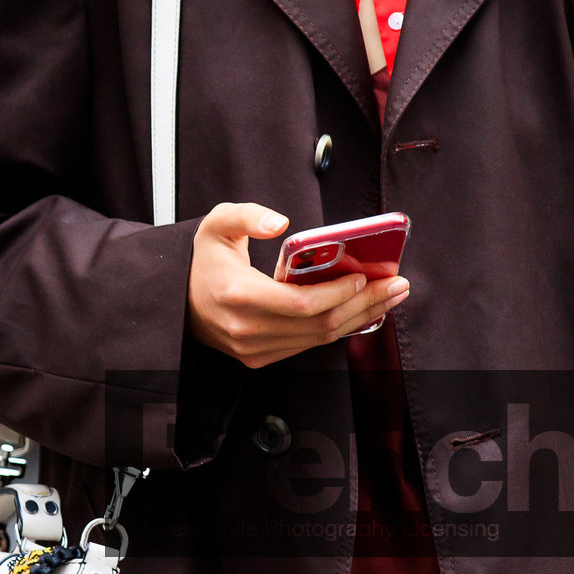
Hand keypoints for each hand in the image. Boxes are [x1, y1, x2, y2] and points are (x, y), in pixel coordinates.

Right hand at [186, 203, 408, 368]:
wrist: (177, 301)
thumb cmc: (202, 262)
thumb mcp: (216, 225)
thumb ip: (246, 215)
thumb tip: (280, 221)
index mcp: (237, 296)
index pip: (301, 304)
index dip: (338, 293)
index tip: (365, 276)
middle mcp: (247, 330)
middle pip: (320, 325)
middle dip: (365, 305)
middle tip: (396, 285)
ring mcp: (254, 350)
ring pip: (319, 340)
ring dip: (360, 318)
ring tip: (390, 296)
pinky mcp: (261, 358)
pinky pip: (308, 345)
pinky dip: (339, 327)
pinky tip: (363, 311)